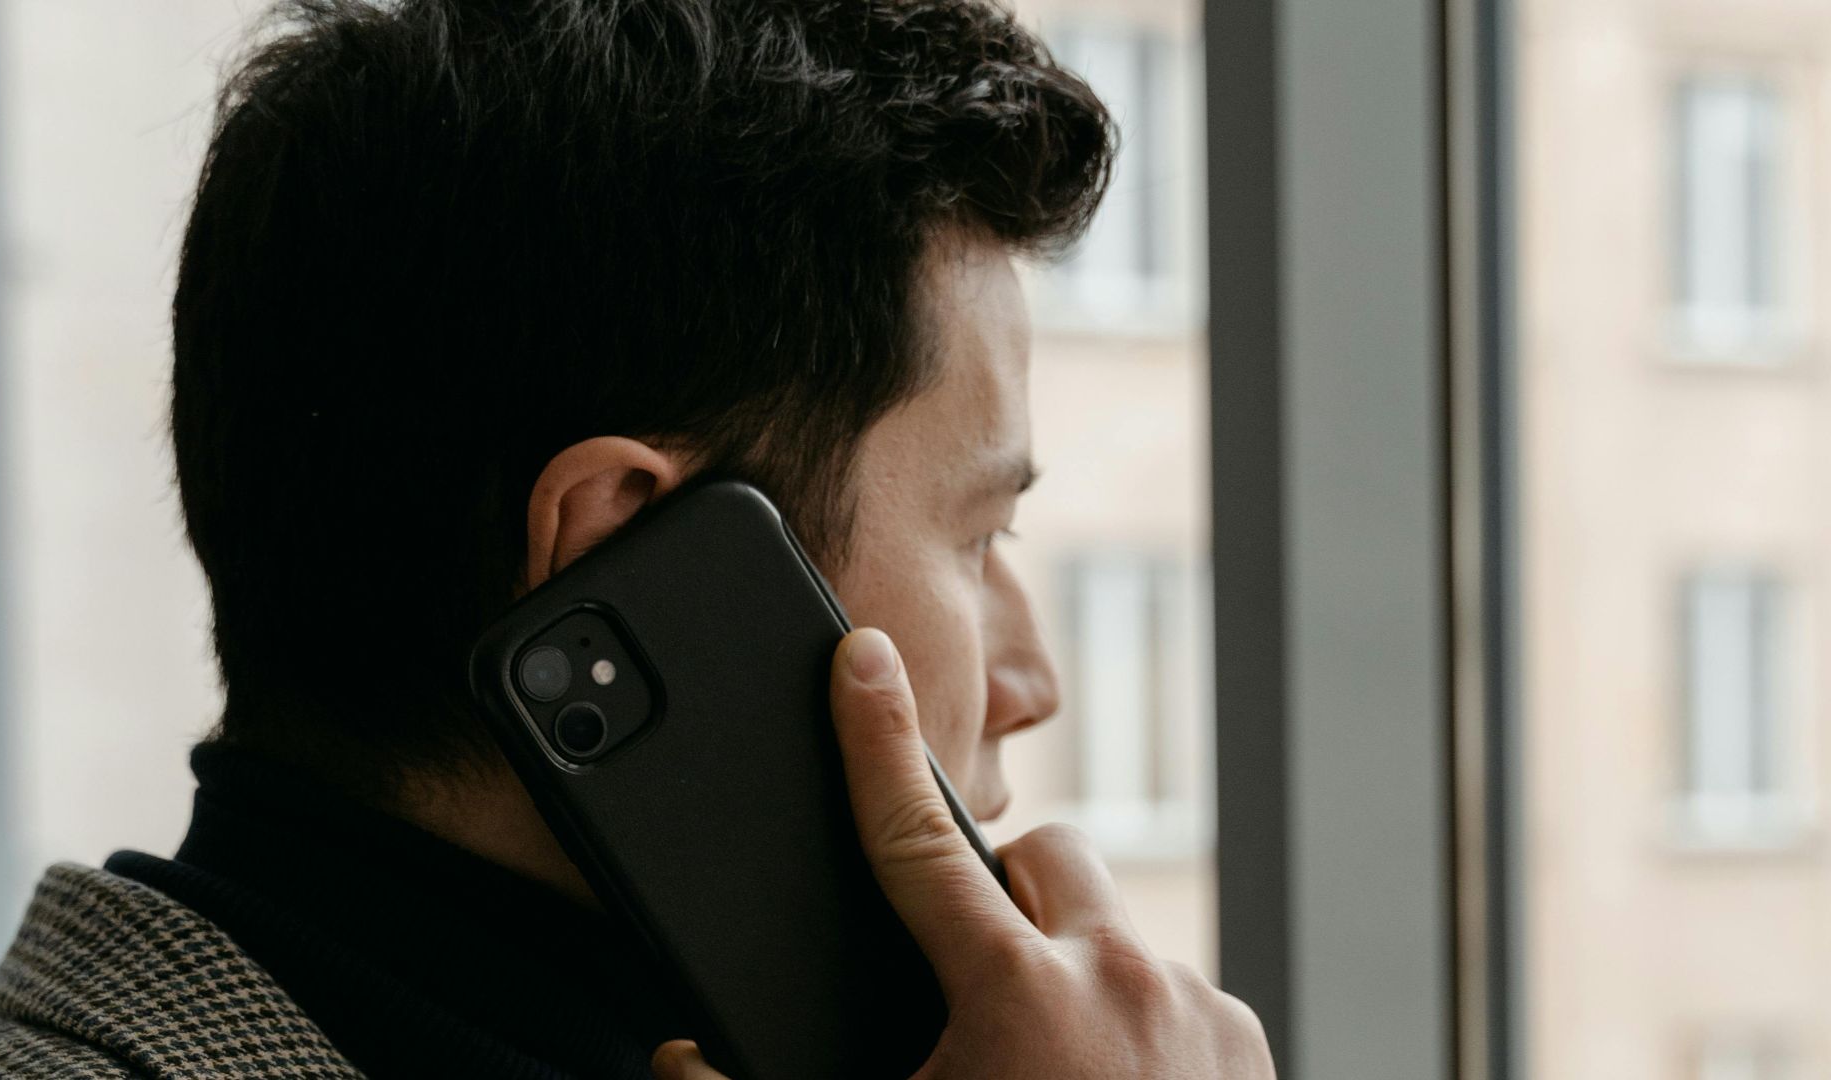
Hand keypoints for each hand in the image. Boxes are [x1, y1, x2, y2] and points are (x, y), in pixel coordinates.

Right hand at [652, 627, 1275, 1079]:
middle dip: (1002, 892)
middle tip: (973, 973)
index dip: (872, 736)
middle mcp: (1116, 980)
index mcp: (1013, 996)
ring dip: (1071, 964)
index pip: (916, 833)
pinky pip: (1174, 985)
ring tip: (1046, 1058)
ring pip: (1111, 925)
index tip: (859, 657)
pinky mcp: (1244, 1043)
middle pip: (1045, 854)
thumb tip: (676, 1061)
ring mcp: (1191, 1008)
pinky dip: (1135, 1016)